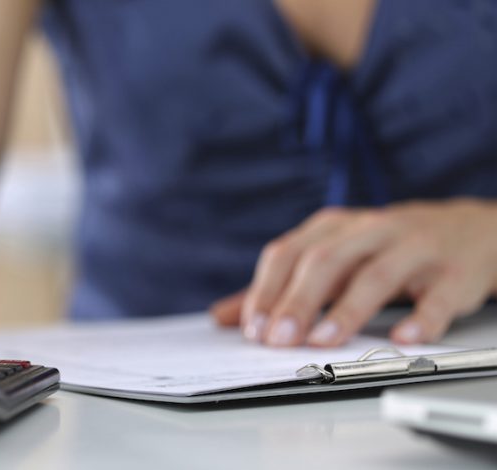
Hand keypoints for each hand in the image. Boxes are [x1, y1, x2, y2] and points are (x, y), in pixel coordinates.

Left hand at [212, 199, 496, 346]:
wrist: (470, 230)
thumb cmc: (384, 248)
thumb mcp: (330, 256)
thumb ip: (277, 287)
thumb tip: (223, 317)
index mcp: (333, 228)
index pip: (289, 254)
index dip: (266, 290)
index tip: (251, 328)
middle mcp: (370, 231)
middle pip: (326, 263)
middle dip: (297, 302)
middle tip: (276, 341)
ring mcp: (414, 248)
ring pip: (376, 276)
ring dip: (346, 311)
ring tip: (323, 342)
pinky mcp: (453, 272)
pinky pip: (437, 296)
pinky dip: (421, 319)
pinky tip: (403, 339)